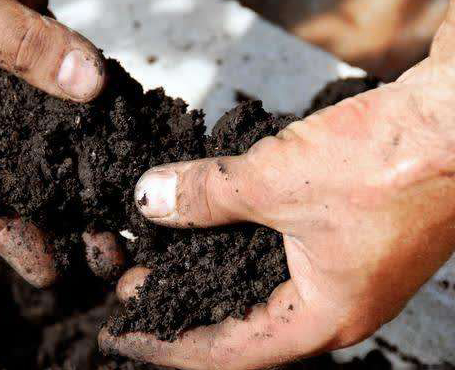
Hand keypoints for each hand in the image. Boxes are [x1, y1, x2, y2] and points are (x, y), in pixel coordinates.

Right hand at [0, 0, 120, 286]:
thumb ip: (21, 46)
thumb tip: (89, 85)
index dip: (8, 234)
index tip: (49, 271)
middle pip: (16, 177)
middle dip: (60, 215)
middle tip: (107, 250)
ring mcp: (5, 86)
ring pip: (50, 141)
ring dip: (86, 175)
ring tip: (125, 213)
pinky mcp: (38, 58)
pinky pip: (72, 93)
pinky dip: (99, 118)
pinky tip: (128, 145)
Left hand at [99, 0, 454, 369]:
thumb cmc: (391, 162)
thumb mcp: (276, 181)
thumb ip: (206, 195)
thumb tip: (149, 199)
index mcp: (323, 317)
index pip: (225, 352)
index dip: (166, 343)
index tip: (123, 332)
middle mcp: (335, 304)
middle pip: (240, 322)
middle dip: (183, 306)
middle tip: (134, 290)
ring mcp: (344, 269)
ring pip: (258, 284)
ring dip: (208, 269)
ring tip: (162, 257)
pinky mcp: (347, 234)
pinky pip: (277, 250)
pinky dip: (237, 241)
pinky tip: (211, 222)